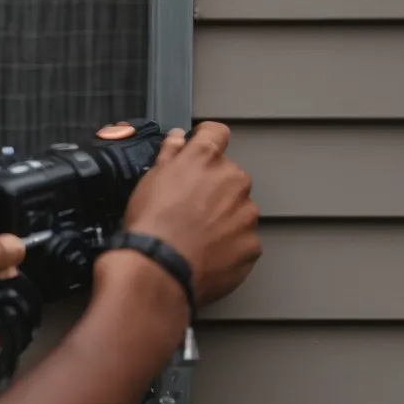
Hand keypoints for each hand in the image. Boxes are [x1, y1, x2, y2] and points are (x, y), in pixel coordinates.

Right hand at [117, 121, 260, 306]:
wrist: (159, 270)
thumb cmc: (151, 225)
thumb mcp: (150, 181)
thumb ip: (170, 155)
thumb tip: (177, 139)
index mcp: (206, 159)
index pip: (217, 133)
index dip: (206, 140)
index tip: (200, 149)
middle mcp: (234, 181)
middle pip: (230, 176)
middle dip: (214, 187)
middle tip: (189, 207)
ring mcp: (246, 215)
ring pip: (238, 209)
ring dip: (224, 217)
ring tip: (195, 235)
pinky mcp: (252, 245)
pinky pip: (243, 241)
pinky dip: (228, 246)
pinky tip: (204, 253)